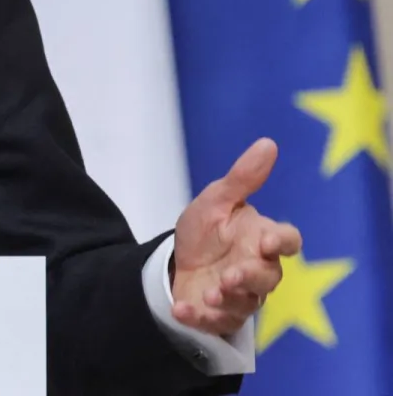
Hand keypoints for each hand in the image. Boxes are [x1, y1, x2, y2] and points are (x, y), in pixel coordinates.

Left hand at [171, 138, 302, 336]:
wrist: (177, 260)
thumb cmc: (206, 229)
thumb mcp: (216, 200)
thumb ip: (242, 178)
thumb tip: (268, 143)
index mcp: (261, 238)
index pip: (287, 240)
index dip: (283, 243)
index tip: (268, 242)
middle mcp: (257, 269)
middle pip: (269, 277)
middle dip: (250, 277)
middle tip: (230, 275)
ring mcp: (240, 295)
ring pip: (247, 303)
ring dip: (230, 299)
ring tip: (211, 291)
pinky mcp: (219, 315)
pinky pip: (215, 321)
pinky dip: (198, 316)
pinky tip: (181, 309)